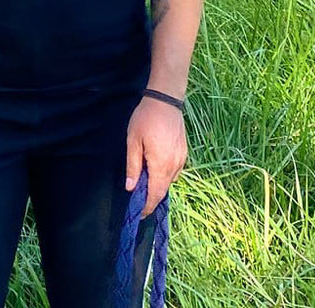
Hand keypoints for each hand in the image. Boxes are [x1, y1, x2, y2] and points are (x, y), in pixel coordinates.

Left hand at [123, 96, 186, 212]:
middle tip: (139, 203)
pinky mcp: (184, 152)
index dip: (147, 207)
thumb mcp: (133, 141)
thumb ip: (133, 166)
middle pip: (163, 190)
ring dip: (158, 186)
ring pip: (170, 181)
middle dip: (152, 199)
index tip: (139, 215)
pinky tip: (156, 169)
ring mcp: (181, 159)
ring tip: (144, 185)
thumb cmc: (146, 119)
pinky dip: (165, 176)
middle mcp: (174, 166)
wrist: (166, 100)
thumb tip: (130, 188)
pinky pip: (175, 171)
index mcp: (161, 165)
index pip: (155, 194)